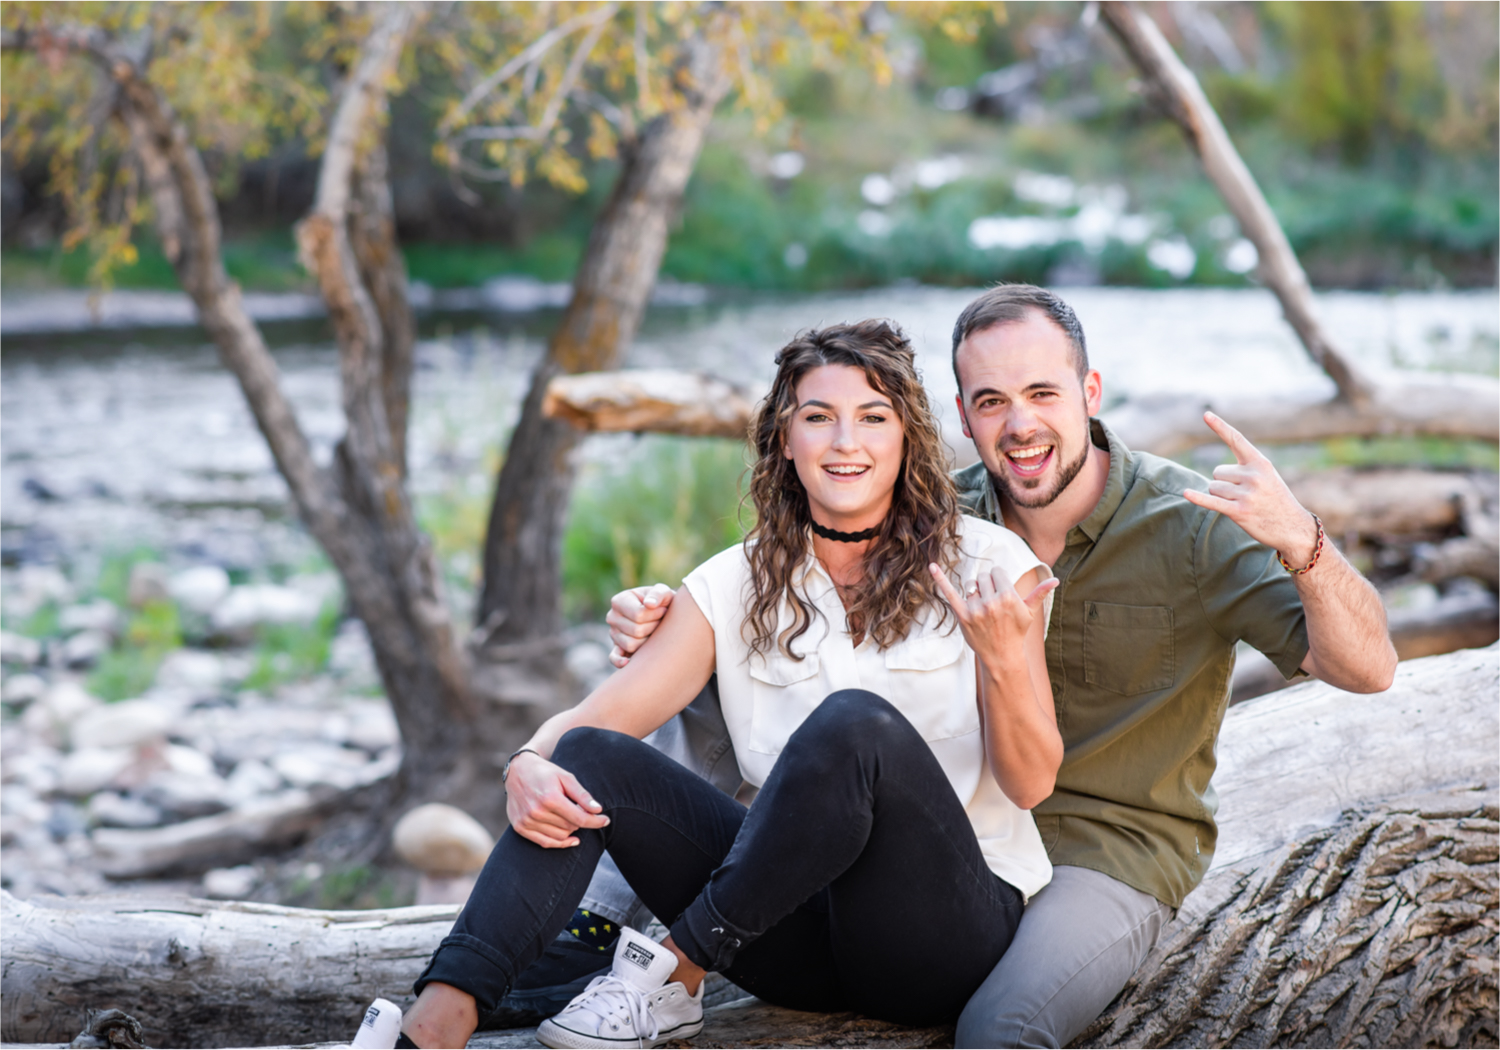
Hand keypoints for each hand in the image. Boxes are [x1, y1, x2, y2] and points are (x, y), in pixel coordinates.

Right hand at [504, 751, 609, 847]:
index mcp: (550, 798)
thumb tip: (598, 810)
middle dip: (580, 820)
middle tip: (580, 809)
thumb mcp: (566, 777)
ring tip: (570, 816)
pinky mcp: (520, 827)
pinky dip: (560, 843)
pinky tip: (572, 840)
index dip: (595, 821)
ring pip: (560, 836)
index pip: (579, 818)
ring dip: (570, 830)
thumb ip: (582, 795)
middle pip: (570, 827)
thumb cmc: (546, 773)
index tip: (606, 821)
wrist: (517, 771)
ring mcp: (527, 821)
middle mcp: (537, 811)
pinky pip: (545, 843)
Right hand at [605, 583, 674, 667]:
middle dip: (654, 627)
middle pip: (636, 631)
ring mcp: (614, 634)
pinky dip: (619, 661)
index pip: (638, 614)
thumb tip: (649, 605)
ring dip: (648, 640)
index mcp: (619, 601)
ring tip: (654, 631)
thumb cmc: (662, 602)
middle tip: (661, 621)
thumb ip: (658, 593)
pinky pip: (614, 657)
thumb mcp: (664, 592)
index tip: (663, 609)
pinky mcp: (617, 648)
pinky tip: (628, 663)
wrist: (664, 614)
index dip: (656, 614)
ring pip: (631, 645)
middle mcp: (612, 617)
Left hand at [929, 563, 1057, 674]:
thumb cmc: (1016, 632)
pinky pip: (949, 593)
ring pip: (971, 584)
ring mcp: (976, 609)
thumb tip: (1055, 579)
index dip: (1000, 580)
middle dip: (988, 585)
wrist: (1002, 656)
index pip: (998, 572)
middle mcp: (992, 602)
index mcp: (1009, 597)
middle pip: (984, 576)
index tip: (1002, 592)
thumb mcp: (1029, 613)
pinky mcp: (962, 616)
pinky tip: (932, 566)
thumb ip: (1039, 593)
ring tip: (983, 607)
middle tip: (993, 602)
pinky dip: (940, 579)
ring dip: (976, 591)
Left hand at [1182, 412, 1318, 564]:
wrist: (1292, 527)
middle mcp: (1253, 476)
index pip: (1236, 440)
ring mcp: (1247, 494)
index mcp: (1260, 463)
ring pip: (1213, 488)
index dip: (1220, 426)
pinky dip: (1198, 498)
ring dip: (1221, 497)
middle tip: (1244, 494)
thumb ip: (1246, 468)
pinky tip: (1186, 493)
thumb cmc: (1275, 499)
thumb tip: (1217, 472)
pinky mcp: (1239, 512)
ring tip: (1242, 503)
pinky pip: (1212, 502)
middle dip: (1224, 483)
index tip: (1206, 414)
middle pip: (1217, 472)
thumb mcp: (1267, 477)